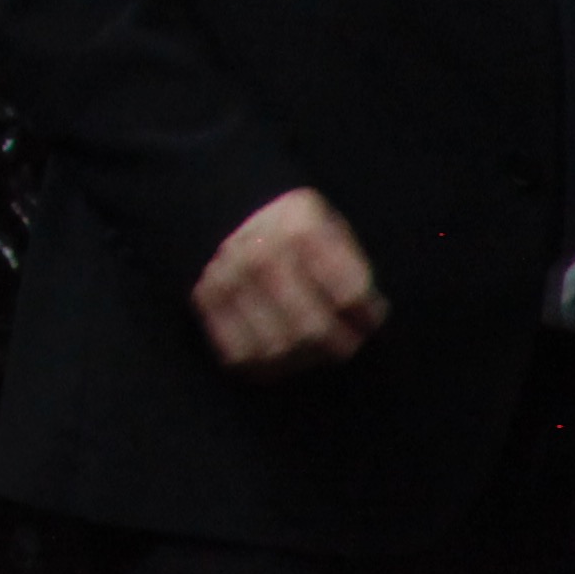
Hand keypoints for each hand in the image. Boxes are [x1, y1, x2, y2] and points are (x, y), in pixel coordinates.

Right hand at [193, 186, 385, 371]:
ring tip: (314, 349)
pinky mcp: (205, 298)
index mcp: (300, 228)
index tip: (369, 316)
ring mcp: (228, 277)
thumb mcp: (330, 226)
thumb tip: (368, 316)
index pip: (349, 294)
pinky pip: (238, 355)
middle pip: (312, 329)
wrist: (227, 206)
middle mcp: (260, 253)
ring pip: (277, 349)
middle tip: (345, 342)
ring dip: (304, 359)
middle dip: (339, 346)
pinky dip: (263, 367)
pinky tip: (279, 356)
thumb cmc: (293, 226)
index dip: (368, 313)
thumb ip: (353, 267)